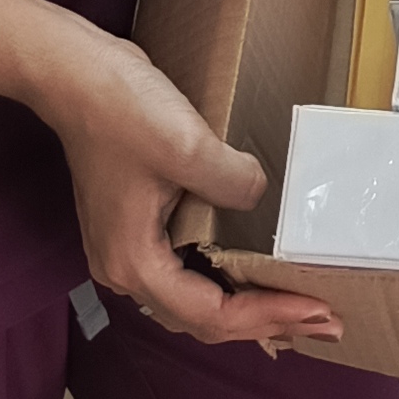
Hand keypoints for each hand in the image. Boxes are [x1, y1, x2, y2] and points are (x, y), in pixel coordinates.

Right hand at [32, 22, 341, 343]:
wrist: (73, 75)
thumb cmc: (119, 109)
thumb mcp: (187, 146)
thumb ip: (234, 183)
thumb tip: (260, 197)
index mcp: (134, 262)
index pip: (212, 313)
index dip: (268, 315)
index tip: (317, 309)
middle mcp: (124, 269)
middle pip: (202, 320)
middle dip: (264, 324)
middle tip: (324, 322)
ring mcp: (126, 250)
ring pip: (193, 302)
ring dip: (245, 309)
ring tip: (296, 309)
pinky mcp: (135, 229)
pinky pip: (185, 275)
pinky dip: (223, 284)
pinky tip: (252, 274)